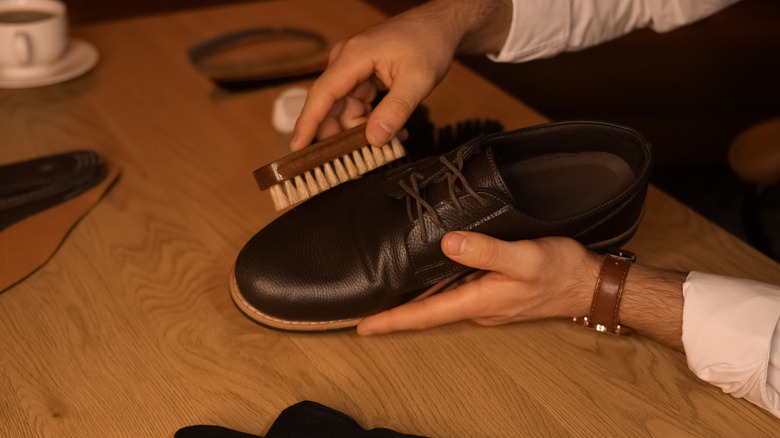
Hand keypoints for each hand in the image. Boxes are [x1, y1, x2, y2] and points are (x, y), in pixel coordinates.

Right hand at [290, 5, 458, 150]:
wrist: (439, 25)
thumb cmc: (429, 42)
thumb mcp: (418, 80)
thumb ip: (395, 110)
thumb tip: (374, 139)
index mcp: (353, 56)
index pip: (322, 93)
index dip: (308, 123)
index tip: (297, 148)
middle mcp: (346, 61)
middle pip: (331, 107)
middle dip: (344, 134)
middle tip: (361, 159)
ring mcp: (352, 69)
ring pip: (345, 110)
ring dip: (364, 130)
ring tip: (394, 139)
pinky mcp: (361, 76)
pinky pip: (357, 106)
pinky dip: (371, 121)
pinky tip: (392, 129)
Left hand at [357, 232, 599, 334]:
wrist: (587, 283)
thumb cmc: (558, 270)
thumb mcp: (523, 256)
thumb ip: (485, 251)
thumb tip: (448, 244)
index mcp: (477, 301)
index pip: (424, 316)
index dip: (391, 321)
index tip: (362, 326)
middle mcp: (476, 306)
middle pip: (426, 313)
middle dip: (394, 314)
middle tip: (362, 312)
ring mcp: (484, 301)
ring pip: (439, 304)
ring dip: (412, 304)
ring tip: (382, 297)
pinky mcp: (493, 291)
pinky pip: (455, 293)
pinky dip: (433, 291)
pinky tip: (425, 279)